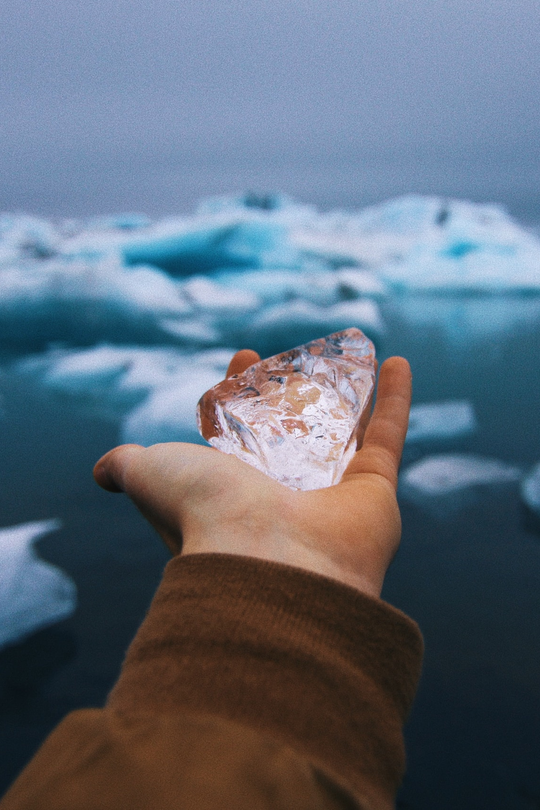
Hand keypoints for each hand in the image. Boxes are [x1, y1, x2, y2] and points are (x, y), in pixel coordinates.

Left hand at [93, 350, 410, 597]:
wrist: (267, 565)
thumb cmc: (204, 516)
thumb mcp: (151, 475)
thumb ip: (128, 465)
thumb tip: (103, 468)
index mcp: (234, 488)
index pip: (239, 429)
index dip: (239, 390)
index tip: (243, 356)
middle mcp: (282, 494)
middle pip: (291, 429)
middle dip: (291, 389)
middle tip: (291, 355)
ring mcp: (331, 494)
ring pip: (345, 431)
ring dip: (352, 392)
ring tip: (354, 353)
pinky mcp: (375, 491)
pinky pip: (387, 434)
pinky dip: (395, 398)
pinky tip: (397, 360)